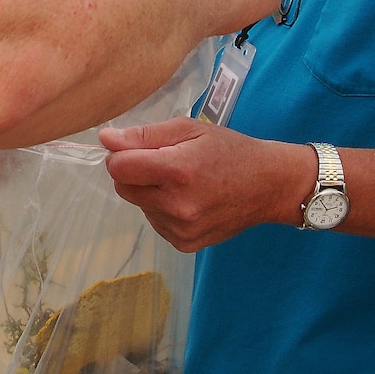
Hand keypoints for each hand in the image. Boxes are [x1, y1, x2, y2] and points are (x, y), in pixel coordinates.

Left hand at [99, 118, 312, 251]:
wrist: (268, 185)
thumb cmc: (229, 150)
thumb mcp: (189, 129)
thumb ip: (145, 134)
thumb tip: (105, 139)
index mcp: (177, 170)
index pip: (118, 167)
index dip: (121, 154)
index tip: (138, 148)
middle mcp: (176, 204)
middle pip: (124, 188)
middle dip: (135, 173)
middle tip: (165, 163)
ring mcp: (181, 228)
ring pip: (139, 206)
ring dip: (150, 192)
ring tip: (184, 182)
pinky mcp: (184, 244)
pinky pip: (155, 223)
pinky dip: (163, 210)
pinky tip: (189, 200)